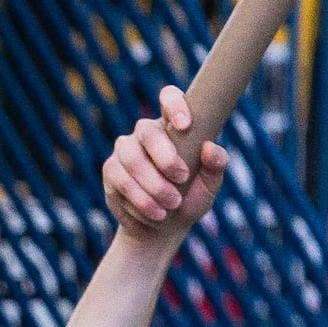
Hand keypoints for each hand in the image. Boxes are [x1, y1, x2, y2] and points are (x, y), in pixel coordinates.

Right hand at [102, 84, 224, 250]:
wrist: (162, 229)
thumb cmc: (189, 199)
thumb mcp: (208, 186)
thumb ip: (216, 166)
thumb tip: (210, 147)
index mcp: (173, 126)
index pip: (169, 97)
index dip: (174, 105)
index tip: (185, 126)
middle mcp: (146, 133)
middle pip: (146, 130)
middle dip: (165, 157)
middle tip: (182, 179)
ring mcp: (125, 150)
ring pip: (131, 157)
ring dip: (152, 184)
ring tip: (171, 205)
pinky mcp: (111, 171)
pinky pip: (120, 179)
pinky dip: (140, 200)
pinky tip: (155, 213)